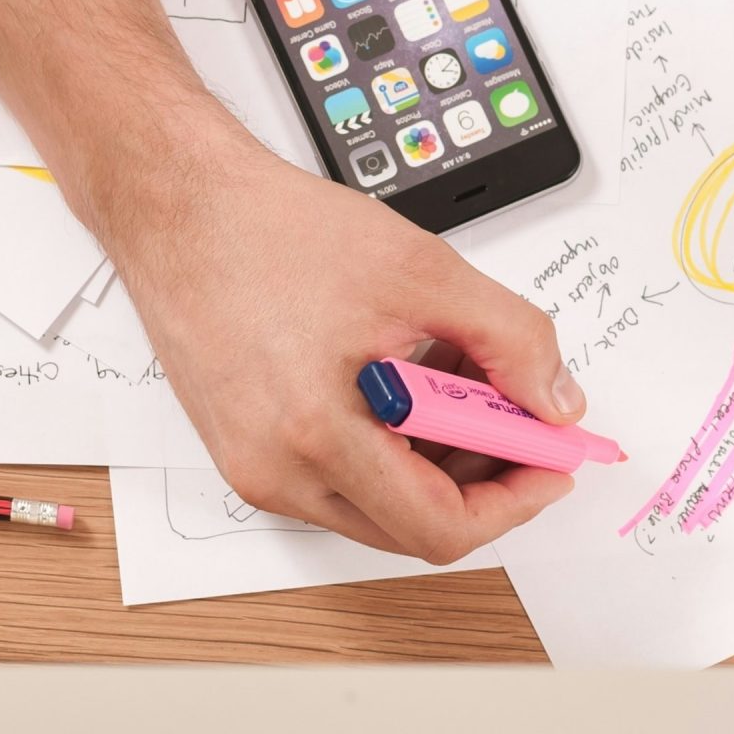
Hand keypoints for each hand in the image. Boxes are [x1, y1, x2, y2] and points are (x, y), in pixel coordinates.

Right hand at [104, 143, 584, 562]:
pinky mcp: (243, 450)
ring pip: (377, 503)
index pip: (440, 528)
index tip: (550, 461)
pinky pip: (337, 477)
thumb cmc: (269, 230)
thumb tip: (556, 402)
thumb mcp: (421, 270)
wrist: (177, 206)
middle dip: (481, 475)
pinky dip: (389, 442)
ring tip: (455, 371)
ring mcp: (254, 467)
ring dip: (436, 456)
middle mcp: (276, 472)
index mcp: (315, 436)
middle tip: (516, 412)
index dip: (514, 501)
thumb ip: (510, 340)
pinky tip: (406, 374)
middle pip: (412, 525)